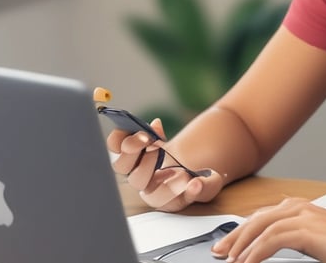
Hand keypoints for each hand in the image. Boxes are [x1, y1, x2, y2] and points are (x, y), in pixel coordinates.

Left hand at [106, 118, 223, 210]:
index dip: (168, 189)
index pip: (158, 198)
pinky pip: (115, 144)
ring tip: (147, 136)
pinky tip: (148, 126)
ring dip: (132, 149)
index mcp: (163, 198)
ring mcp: (137, 167)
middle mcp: (146, 185)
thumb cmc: (199, 178)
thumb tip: (195, 185)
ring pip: (121, 165)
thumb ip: (205, 187)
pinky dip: (123, 135)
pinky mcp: (132, 148)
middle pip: (136, 180)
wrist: (190, 162)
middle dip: (147, 163)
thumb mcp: (210, 184)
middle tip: (159, 149)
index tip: (184, 175)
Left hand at [210, 197, 325, 262]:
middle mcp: (300, 207)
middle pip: (258, 218)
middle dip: (235, 236)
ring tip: (231, 262)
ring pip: (262, 227)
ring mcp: (304, 216)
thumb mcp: (318, 244)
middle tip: (220, 252)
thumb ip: (297, 241)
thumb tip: (272, 252)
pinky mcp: (308, 230)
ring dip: (243, 246)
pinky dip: (256, 252)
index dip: (242, 230)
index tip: (228, 245)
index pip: (263, 216)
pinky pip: (273, 239)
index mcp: (302, 208)